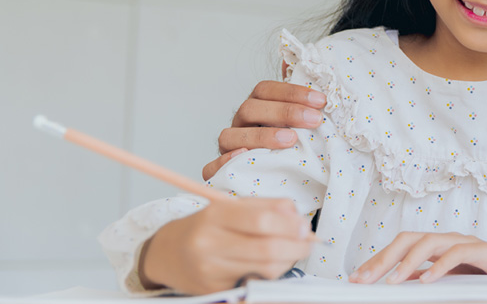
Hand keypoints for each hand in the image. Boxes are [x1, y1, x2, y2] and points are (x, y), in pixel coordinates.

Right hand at [139, 198, 315, 294]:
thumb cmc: (206, 226)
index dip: (290, 225)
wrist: (169, 253)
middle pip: (267, 249)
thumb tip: (298, 218)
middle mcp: (208, 244)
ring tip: (291, 251)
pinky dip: (271, 273)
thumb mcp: (231, 206)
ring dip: (288, 260)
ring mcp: (210, 270)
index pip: (261, 221)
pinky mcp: (214, 289)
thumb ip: (267, 206)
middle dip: (296, 246)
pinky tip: (272, 264)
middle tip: (307, 242)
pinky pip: (255, 282)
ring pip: (266, 270)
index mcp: (214, 215)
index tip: (304, 226)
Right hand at [203, 81, 326, 179]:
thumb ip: (297, 93)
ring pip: (230, 136)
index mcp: (256, 107)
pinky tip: (244, 158)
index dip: (292, 92)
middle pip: (250, 109)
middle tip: (313, 119)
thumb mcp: (299, 120)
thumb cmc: (291, 143)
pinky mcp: (220, 172)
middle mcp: (240, 124)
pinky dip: (223, 162)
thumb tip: (291, 61)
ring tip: (291, 140)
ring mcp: (228, 147)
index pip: (265, 90)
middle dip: (284, 112)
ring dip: (261, 136)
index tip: (320, 101)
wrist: (280, 179)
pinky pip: (211, 167)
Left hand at [348, 232, 486, 290]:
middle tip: (364, 279)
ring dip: (407, 262)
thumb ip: (427, 281)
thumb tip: (398, 286)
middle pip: (408, 239)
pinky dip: (440, 267)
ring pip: (429, 243)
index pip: (400, 246)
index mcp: (437, 247)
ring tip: (392, 281)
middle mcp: (448, 240)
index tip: (356, 279)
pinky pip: (457, 254)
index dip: (377, 260)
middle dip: (383, 259)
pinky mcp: (483, 251)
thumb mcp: (451, 283)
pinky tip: (426, 281)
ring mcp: (465, 242)